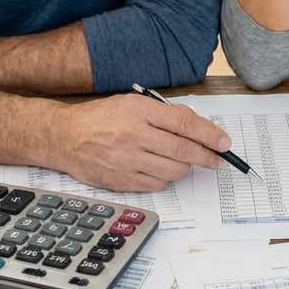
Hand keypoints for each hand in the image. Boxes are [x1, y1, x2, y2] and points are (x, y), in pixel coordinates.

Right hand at [46, 94, 231, 191]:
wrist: (64, 137)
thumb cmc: (100, 118)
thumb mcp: (132, 103)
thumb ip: (163, 114)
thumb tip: (197, 127)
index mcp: (139, 111)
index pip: (185, 124)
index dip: (209, 134)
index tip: (224, 142)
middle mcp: (134, 136)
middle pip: (184, 151)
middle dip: (207, 156)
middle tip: (218, 159)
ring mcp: (128, 161)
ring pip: (174, 171)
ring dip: (186, 168)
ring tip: (183, 161)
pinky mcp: (122, 181)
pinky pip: (157, 185)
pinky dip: (165, 179)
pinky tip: (159, 169)